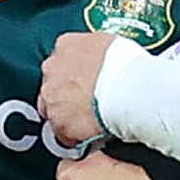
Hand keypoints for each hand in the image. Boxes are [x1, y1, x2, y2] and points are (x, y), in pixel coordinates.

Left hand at [41, 31, 115, 151]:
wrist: (127, 88)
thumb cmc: (126, 64)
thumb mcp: (111, 44)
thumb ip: (97, 52)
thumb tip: (103, 60)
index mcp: (66, 45)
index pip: (62, 60)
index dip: (74, 74)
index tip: (84, 82)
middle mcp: (52, 69)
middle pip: (53, 85)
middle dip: (66, 94)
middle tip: (87, 102)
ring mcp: (52, 97)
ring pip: (54, 110)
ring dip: (69, 115)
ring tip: (91, 121)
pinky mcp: (59, 123)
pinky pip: (64, 133)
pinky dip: (75, 135)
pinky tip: (91, 134)